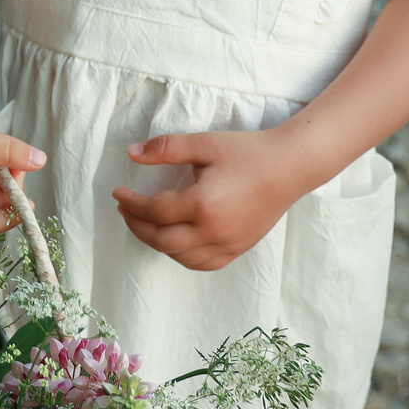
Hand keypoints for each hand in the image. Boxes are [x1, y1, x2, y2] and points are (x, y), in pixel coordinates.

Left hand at [110, 128, 306, 271]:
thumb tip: (131, 153)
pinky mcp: (238, 249)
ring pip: (180, 256)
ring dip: (157, 242)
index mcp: (202, 204)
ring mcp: (227, 244)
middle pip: (161, 240)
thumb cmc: (248, 152)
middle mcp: (213, 231)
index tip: (118, 193)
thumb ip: (166, 148)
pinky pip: (202, 264)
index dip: (131, 204)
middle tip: (126, 210)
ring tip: (146, 222)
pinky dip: (182, 256)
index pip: (155, 211)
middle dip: (137, 226)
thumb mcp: (204, 144)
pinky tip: (174, 240)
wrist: (289, 167)